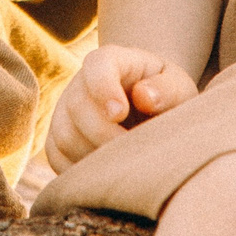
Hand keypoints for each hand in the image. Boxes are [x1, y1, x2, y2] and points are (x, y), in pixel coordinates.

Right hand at [44, 45, 197, 173]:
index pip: (97, 66)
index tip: (120, 113)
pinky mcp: (57, 140)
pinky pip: (57, 158)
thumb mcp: (178, 87)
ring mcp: (65, 111)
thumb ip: (167, 90)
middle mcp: (80, 83)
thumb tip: (143, 97)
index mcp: (112, 60)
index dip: (104, 88)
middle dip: (104, 135)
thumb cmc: (165, 96)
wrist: (147, 110)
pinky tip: (107, 174)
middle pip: (77, 106)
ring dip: (94, 156)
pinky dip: (80, 172)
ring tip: (125, 165)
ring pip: (64, 136)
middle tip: (133, 153)